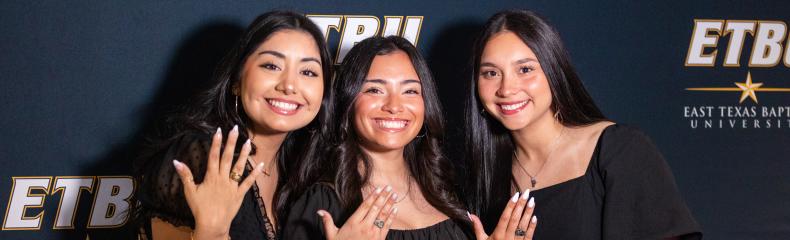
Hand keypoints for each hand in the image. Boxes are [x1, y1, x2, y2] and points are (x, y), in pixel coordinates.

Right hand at [172, 125, 264, 239]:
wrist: (212, 224)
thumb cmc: (199, 208)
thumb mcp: (189, 191)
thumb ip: (185, 175)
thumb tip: (176, 161)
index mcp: (211, 177)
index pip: (213, 156)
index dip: (216, 143)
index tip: (218, 131)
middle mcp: (223, 179)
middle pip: (227, 158)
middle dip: (230, 142)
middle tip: (234, 129)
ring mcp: (232, 186)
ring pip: (239, 167)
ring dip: (244, 154)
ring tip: (248, 141)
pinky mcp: (240, 194)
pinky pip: (249, 182)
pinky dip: (255, 174)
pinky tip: (261, 165)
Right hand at [317, 186, 398, 239]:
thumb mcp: (332, 235)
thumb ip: (327, 222)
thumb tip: (320, 211)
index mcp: (353, 223)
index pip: (365, 206)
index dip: (372, 196)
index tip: (378, 188)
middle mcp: (364, 226)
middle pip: (376, 208)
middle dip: (383, 196)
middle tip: (389, 187)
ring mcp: (373, 233)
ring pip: (383, 215)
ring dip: (389, 204)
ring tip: (395, 195)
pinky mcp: (379, 239)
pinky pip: (387, 226)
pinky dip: (391, 217)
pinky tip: (395, 209)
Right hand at [469, 190, 536, 239]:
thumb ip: (477, 227)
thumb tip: (470, 214)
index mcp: (497, 235)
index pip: (505, 217)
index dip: (510, 206)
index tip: (515, 195)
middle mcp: (507, 238)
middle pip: (515, 219)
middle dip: (521, 205)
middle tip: (527, 193)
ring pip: (523, 226)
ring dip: (528, 213)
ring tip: (532, 201)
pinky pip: (529, 236)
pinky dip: (532, 227)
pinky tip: (535, 217)